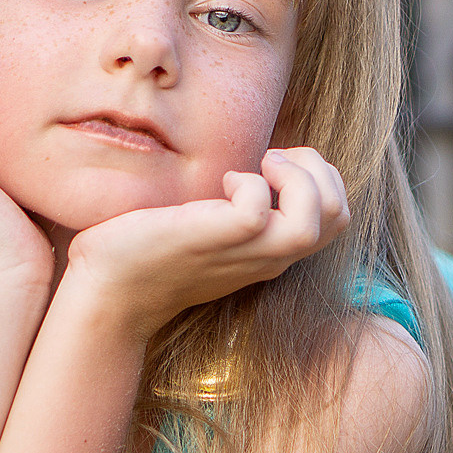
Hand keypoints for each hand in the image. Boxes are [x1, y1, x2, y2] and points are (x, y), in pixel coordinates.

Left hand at [64, 147, 349, 339]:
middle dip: (318, 167)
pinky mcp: (220, 240)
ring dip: (298, 175)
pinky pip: (261, 209)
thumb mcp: (209, 229)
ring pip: (323, 215)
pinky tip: (221, 184)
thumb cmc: (149, 254)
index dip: (320, 177)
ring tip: (259, 166)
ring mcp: (249, 251)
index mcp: (272, 251)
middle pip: (341, 213)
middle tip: (270, 160)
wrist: (111, 291)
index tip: (273, 166)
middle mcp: (270, 255)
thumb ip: (235, 208)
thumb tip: (240, 163)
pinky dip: (249, 183)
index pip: (338, 217)